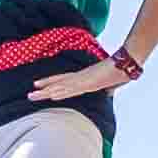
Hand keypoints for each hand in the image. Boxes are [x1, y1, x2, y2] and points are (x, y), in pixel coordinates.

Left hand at [24, 46, 144, 101]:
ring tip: (32, 95)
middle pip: (58, 85)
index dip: (52, 85)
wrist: (128, 62)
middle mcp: (81, 78)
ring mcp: (84, 79)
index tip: (40, 87)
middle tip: (29, 95)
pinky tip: (51, 94)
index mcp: (85, 79)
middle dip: (44, 90)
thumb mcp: (112, 84)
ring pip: (61, 86)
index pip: (64, 82)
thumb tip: (107, 93)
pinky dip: (60, 90)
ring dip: (46, 92)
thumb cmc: (122, 71)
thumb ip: (108, 88)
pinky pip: (71, 87)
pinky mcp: (89, 81)